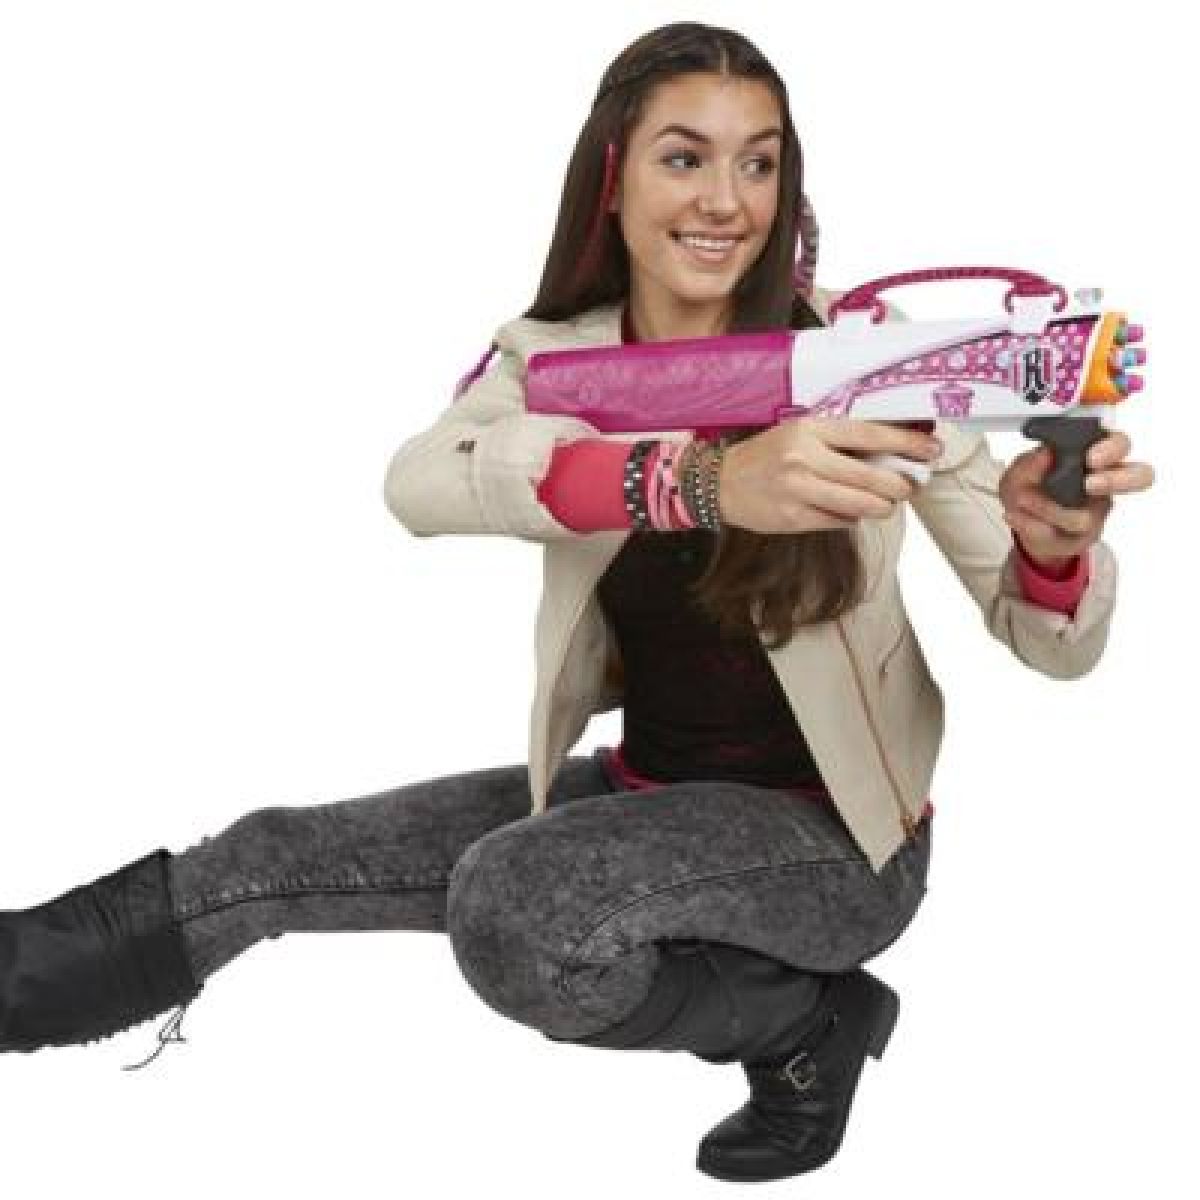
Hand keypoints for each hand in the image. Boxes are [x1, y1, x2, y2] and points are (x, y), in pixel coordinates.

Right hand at [716, 418, 942, 533]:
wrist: (719, 483)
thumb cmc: (766, 456)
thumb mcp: (798, 433)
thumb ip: (837, 441)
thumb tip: (887, 454)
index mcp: (809, 429)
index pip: (869, 435)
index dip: (905, 444)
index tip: (930, 450)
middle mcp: (804, 458)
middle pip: (871, 477)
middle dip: (900, 486)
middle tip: (909, 486)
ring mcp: (798, 490)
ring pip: (860, 505)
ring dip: (881, 507)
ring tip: (885, 503)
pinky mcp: (794, 518)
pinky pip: (839, 521)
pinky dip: (851, 518)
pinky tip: (846, 511)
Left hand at [999, 429, 1154, 569]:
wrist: (1022, 520)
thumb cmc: (1030, 486)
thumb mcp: (1018, 471)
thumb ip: (1029, 463)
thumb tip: (1044, 454)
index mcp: (1094, 456)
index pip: (1120, 445)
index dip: (1113, 449)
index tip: (1091, 457)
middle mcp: (1104, 482)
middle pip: (1140, 476)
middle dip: (1115, 480)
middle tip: (1087, 484)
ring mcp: (1097, 512)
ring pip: (1089, 517)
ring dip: (1049, 510)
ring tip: (1024, 500)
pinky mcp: (1083, 537)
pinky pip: (1062, 536)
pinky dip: (1032, 526)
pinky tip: (1015, 516)